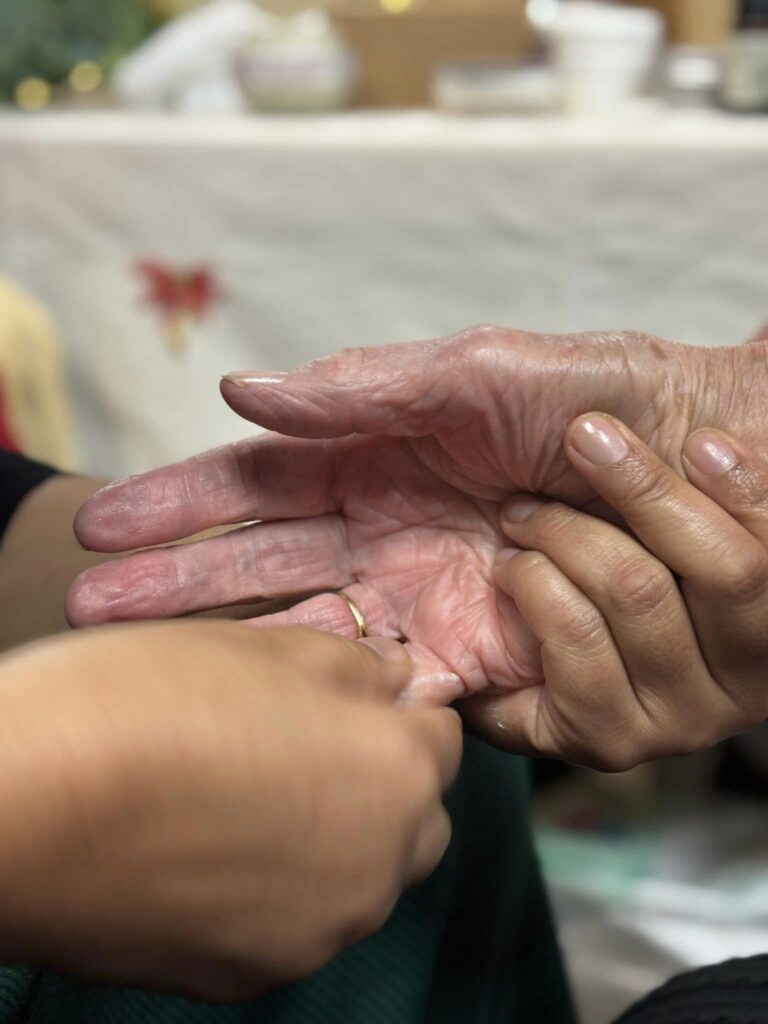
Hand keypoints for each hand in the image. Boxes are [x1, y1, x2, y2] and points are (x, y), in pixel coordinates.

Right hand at [0, 623, 459, 999]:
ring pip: (357, 875)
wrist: (24, 806)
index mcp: (394, 776)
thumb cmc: (142, 706)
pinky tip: (209, 842)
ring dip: (331, 836)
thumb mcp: (260, 648)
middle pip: (413, 817)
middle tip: (303, 739)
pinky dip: (277, 887)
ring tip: (244, 788)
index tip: (356, 696)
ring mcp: (313, 935)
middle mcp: (376, 871)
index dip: (398, 708)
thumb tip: (391, 676)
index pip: (441, 737)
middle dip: (379, 778)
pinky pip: (295, 922)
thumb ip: (349, 664)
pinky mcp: (245, 978)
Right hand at [67, 326, 766, 701]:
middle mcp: (385, 534)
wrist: (696, 454)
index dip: (179, 503)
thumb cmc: (597, 397)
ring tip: (138, 663)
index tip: (100, 525)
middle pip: (259, 564)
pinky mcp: (471, 656)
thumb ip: (366, 387)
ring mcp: (421, 599)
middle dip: (171, 583)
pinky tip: (254, 714)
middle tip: (85, 609)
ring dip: (219, 649)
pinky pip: (382, 688)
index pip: (257, 482)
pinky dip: (319, 702)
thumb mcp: (479, 372)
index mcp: (379, 460)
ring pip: (299, 632)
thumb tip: (245, 390)